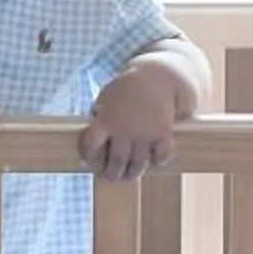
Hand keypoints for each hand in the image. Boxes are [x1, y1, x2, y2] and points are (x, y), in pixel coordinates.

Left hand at [82, 64, 181, 182]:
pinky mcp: (163, 134)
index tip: (90, 160)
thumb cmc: (128, 88)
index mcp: (106, 120)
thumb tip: (94, 136)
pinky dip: (158, 161)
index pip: (91, 145)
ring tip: (130, 175)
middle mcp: (124, 131)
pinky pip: (161, 156)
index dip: (89, 156)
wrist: (156, 76)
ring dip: (133, 172)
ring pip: (138, 163)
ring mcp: (144, 134)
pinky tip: (155, 160)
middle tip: (112, 177)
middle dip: (113, 173)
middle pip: (116, 161)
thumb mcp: (106, 98)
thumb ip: (101, 117)